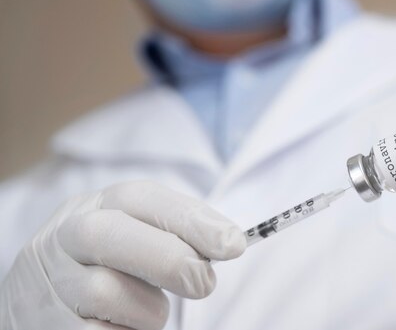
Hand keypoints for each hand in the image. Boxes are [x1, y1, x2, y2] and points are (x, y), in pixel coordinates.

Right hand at [0, 180, 245, 329]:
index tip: (233, 244)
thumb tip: (229, 241)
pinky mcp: (43, 323)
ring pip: (104, 291)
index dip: (189, 218)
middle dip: (167, 258)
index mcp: (95, 205)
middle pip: (109, 234)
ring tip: (151, 312)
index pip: (140, 197)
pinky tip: (124, 326)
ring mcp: (47, 281)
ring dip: (146, 309)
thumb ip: (176, 234)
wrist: (46, 301)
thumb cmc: (112, 268)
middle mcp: (63, 236)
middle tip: (204, 282)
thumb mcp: (139, 238)